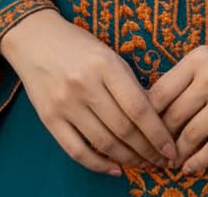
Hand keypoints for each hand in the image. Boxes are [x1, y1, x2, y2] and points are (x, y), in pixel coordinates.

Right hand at [0, 9, 177, 176]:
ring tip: (144, 164)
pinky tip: (116, 169)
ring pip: (103, 143)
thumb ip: (128, 83)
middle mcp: (85, 85)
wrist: (35, 38)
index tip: (171, 148)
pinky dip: (98, 165)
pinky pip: (77, 151)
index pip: (138, 107)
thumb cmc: (79, 45)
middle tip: (162, 161)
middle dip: (147, 150)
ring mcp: (65, 104)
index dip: (158, 133)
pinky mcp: (49, 119)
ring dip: (128, 159)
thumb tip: (155, 118)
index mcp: (105, 64)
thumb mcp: (108, 54)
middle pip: (123, 129)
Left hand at [147, 33, 207, 174]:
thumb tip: (156, 107)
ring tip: (170, 163)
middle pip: (171, 117)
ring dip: (177, 154)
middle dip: (158, 141)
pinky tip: (190, 168)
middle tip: (152, 154)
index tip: (140, 131)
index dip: (145, 118)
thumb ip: (187, 76)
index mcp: (197, 57)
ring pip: (190, 136)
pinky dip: (198, 162)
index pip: (158, 93)